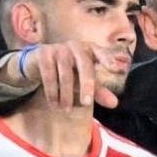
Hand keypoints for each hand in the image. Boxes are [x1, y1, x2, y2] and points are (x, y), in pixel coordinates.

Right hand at [4, 42, 123, 110]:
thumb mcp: (84, 81)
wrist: (40, 63)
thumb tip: (114, 104)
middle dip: (86, 85)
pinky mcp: (43, 53)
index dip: (108, 60)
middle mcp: (76, 46)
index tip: (117, 69)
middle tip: (86, 104)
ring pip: (65, 74)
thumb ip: (99, 91)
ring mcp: (59, 48)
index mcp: (90, 50)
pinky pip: (49, 74)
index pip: (102, 53)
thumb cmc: (70, 71)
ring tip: (66, 110)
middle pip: (85, 65)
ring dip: (66, 94)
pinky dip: (52, 91)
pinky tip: (54, 104)